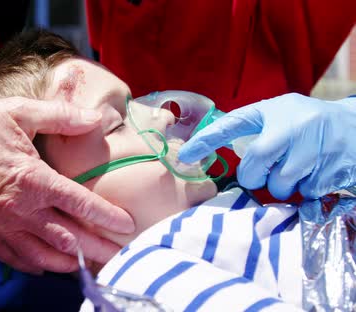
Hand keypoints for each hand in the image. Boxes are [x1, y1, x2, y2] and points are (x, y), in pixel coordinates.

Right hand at [0, 97, 133, 272]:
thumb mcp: (20, 112)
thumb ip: (61, 116)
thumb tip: (96, 118)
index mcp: (32, 178)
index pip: (80, 204)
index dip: (107, 217)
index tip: (128, 225)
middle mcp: (20, 209)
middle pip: (68, 238)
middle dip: (97, 250)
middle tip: (120, 257)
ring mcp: (1, 225)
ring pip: (43, 257)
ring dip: (69, 263)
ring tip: (89, 265)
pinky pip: (14, 259)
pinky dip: (35, 266)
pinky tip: (48, 267)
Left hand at [178, 93, 355, 199]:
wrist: (355, 124)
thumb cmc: (306, 122)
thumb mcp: (278, 114)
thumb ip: (251, 129)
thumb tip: (211, 148)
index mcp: (273, 111)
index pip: (232, 124)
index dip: (206, 140)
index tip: (185, 156)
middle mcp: (292, 126)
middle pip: (256, 166)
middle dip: (254, 177)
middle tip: (264, 172)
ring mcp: (315, 148)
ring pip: (280, 185)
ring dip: (281, 186)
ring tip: (295, 169)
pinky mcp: (334, 168)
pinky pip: (306, 193)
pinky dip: (305, 189)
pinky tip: (314, 172)